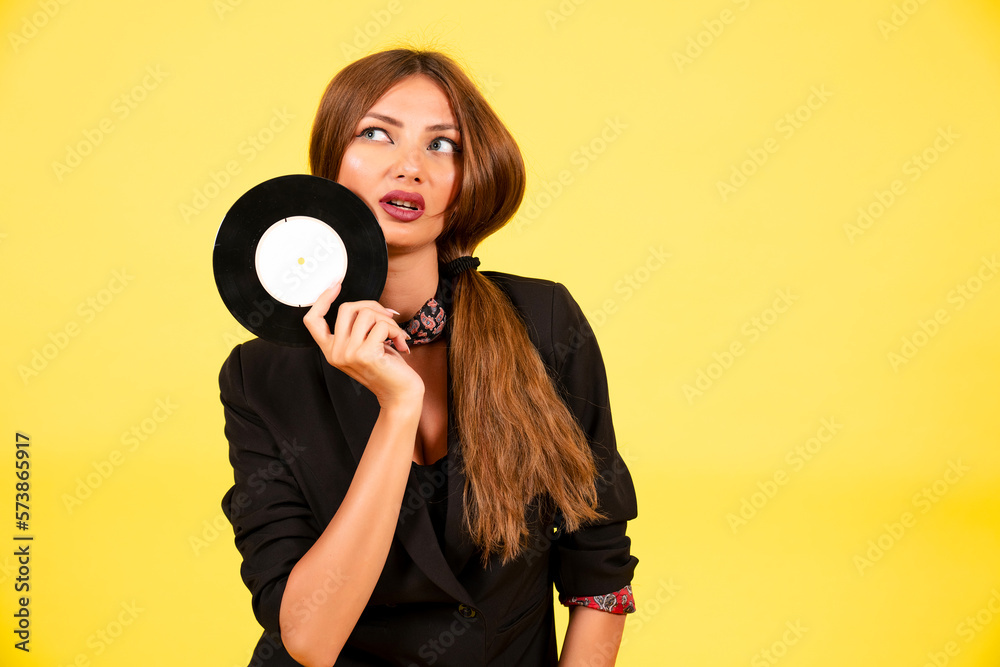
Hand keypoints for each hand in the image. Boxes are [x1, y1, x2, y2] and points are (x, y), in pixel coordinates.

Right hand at [303, 282, 423, 407]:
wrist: (401, 394)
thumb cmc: (387, 367)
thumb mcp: (366, 345)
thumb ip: (358, 328)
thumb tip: (369, 304)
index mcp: (331, 350)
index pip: (312, 321)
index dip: (321, 300)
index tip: (335, 285)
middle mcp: (335, 353)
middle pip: (346, 308)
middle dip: (372, 306)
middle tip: (389, 318)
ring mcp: (348, 354)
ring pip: (366, 313)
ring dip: (388, 321)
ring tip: (397, 336)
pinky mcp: (365, 354)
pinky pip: (381, 325)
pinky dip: (396, 330)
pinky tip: (401, 344)